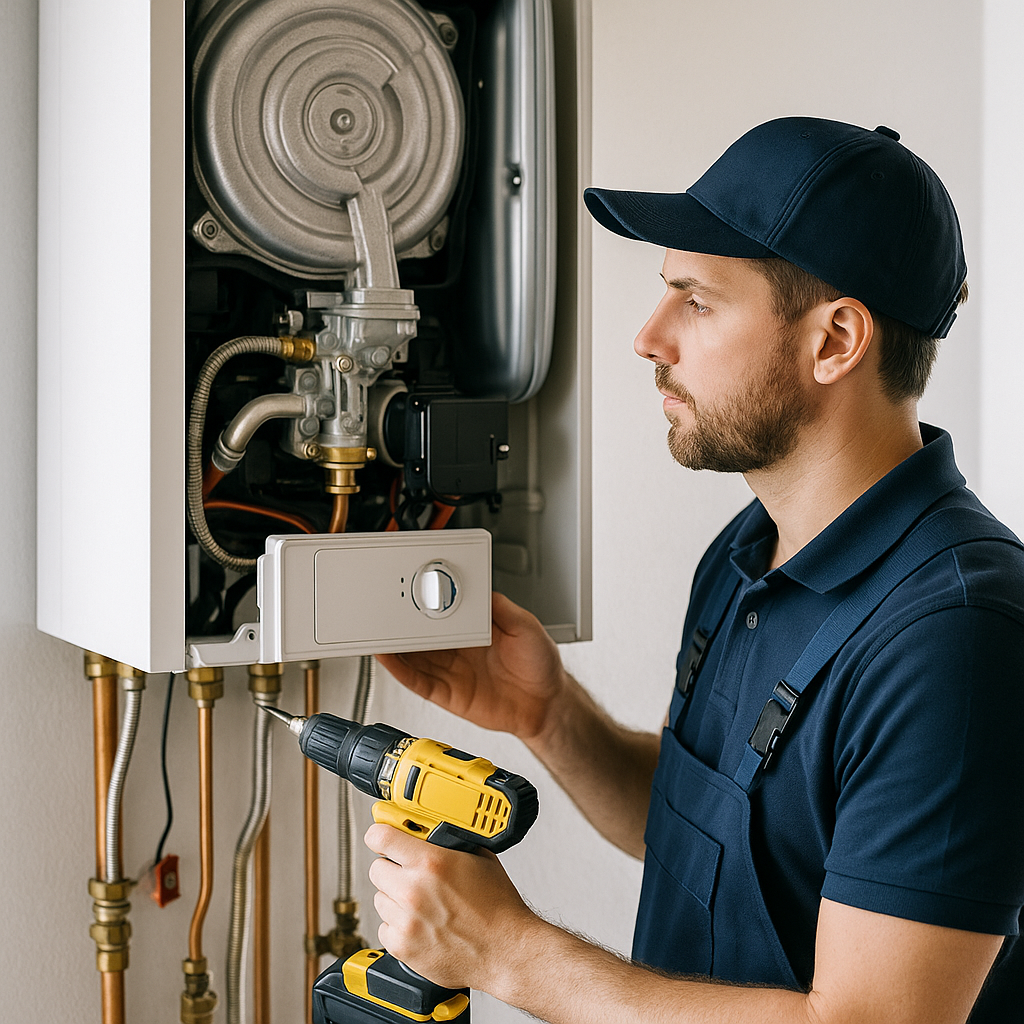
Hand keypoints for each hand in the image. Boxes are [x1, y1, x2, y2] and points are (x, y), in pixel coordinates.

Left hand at [365, 823, 537, 992]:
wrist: (505, 950)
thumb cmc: (497, 907)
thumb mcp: (480, 858)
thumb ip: (449, 841)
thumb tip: (429, 830)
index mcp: (431, 862)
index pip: (381, 836)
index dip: (381, 834)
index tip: (381, 836)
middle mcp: (413, 890)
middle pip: (377, 868)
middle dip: (392, 868)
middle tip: (409, 873)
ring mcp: (406, 920)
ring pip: (379, 898)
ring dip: (394, 897)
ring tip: (421, 902)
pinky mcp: (402, 947)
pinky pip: (384, 927)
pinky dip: (397, 925)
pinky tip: (419, 923)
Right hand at [376, 592, 567, 741]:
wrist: (547, 706)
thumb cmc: (541, 666)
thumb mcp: (526, 626)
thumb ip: (500, 607)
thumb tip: (478, 588)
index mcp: (474, 628)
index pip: (442, 611)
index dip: (425, 600)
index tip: (409, 589)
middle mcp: (458, 648)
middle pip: (421, 632)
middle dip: (401, 621)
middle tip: (383, 608)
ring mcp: (450, 671)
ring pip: (413, 656)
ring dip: (393, 645)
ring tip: (375, 632)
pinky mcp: (446, 694)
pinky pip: (418, 681)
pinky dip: (400, 670)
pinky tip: (387, 659)